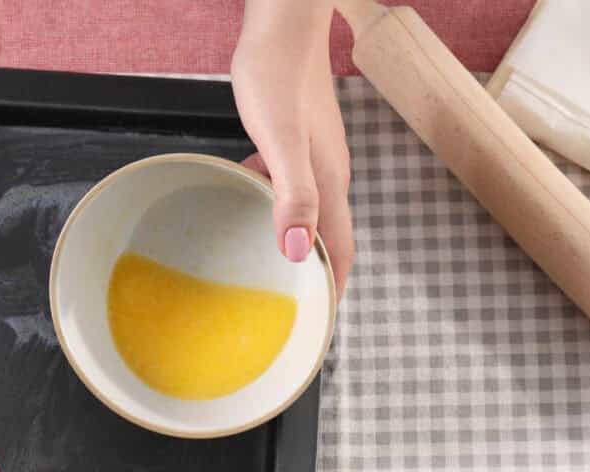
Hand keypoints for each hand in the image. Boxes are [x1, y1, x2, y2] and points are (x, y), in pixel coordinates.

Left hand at [232, 8, 354, 293]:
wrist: (284, 20)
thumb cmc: (278, 74)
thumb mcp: (280, 139)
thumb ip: (291, 193)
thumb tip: (294, 249)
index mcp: (329, 184)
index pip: (338, 250)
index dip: (333, 289)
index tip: (322, 323)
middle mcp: (329, 177)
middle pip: (328, 239)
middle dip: (314, 276)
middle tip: (292, 306)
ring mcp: (317, 159)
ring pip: (309, 215)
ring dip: (292, 241)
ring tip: (265, 264)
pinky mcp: (300, 142)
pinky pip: (292, 189)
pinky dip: (276, 207)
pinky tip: (251, 196)